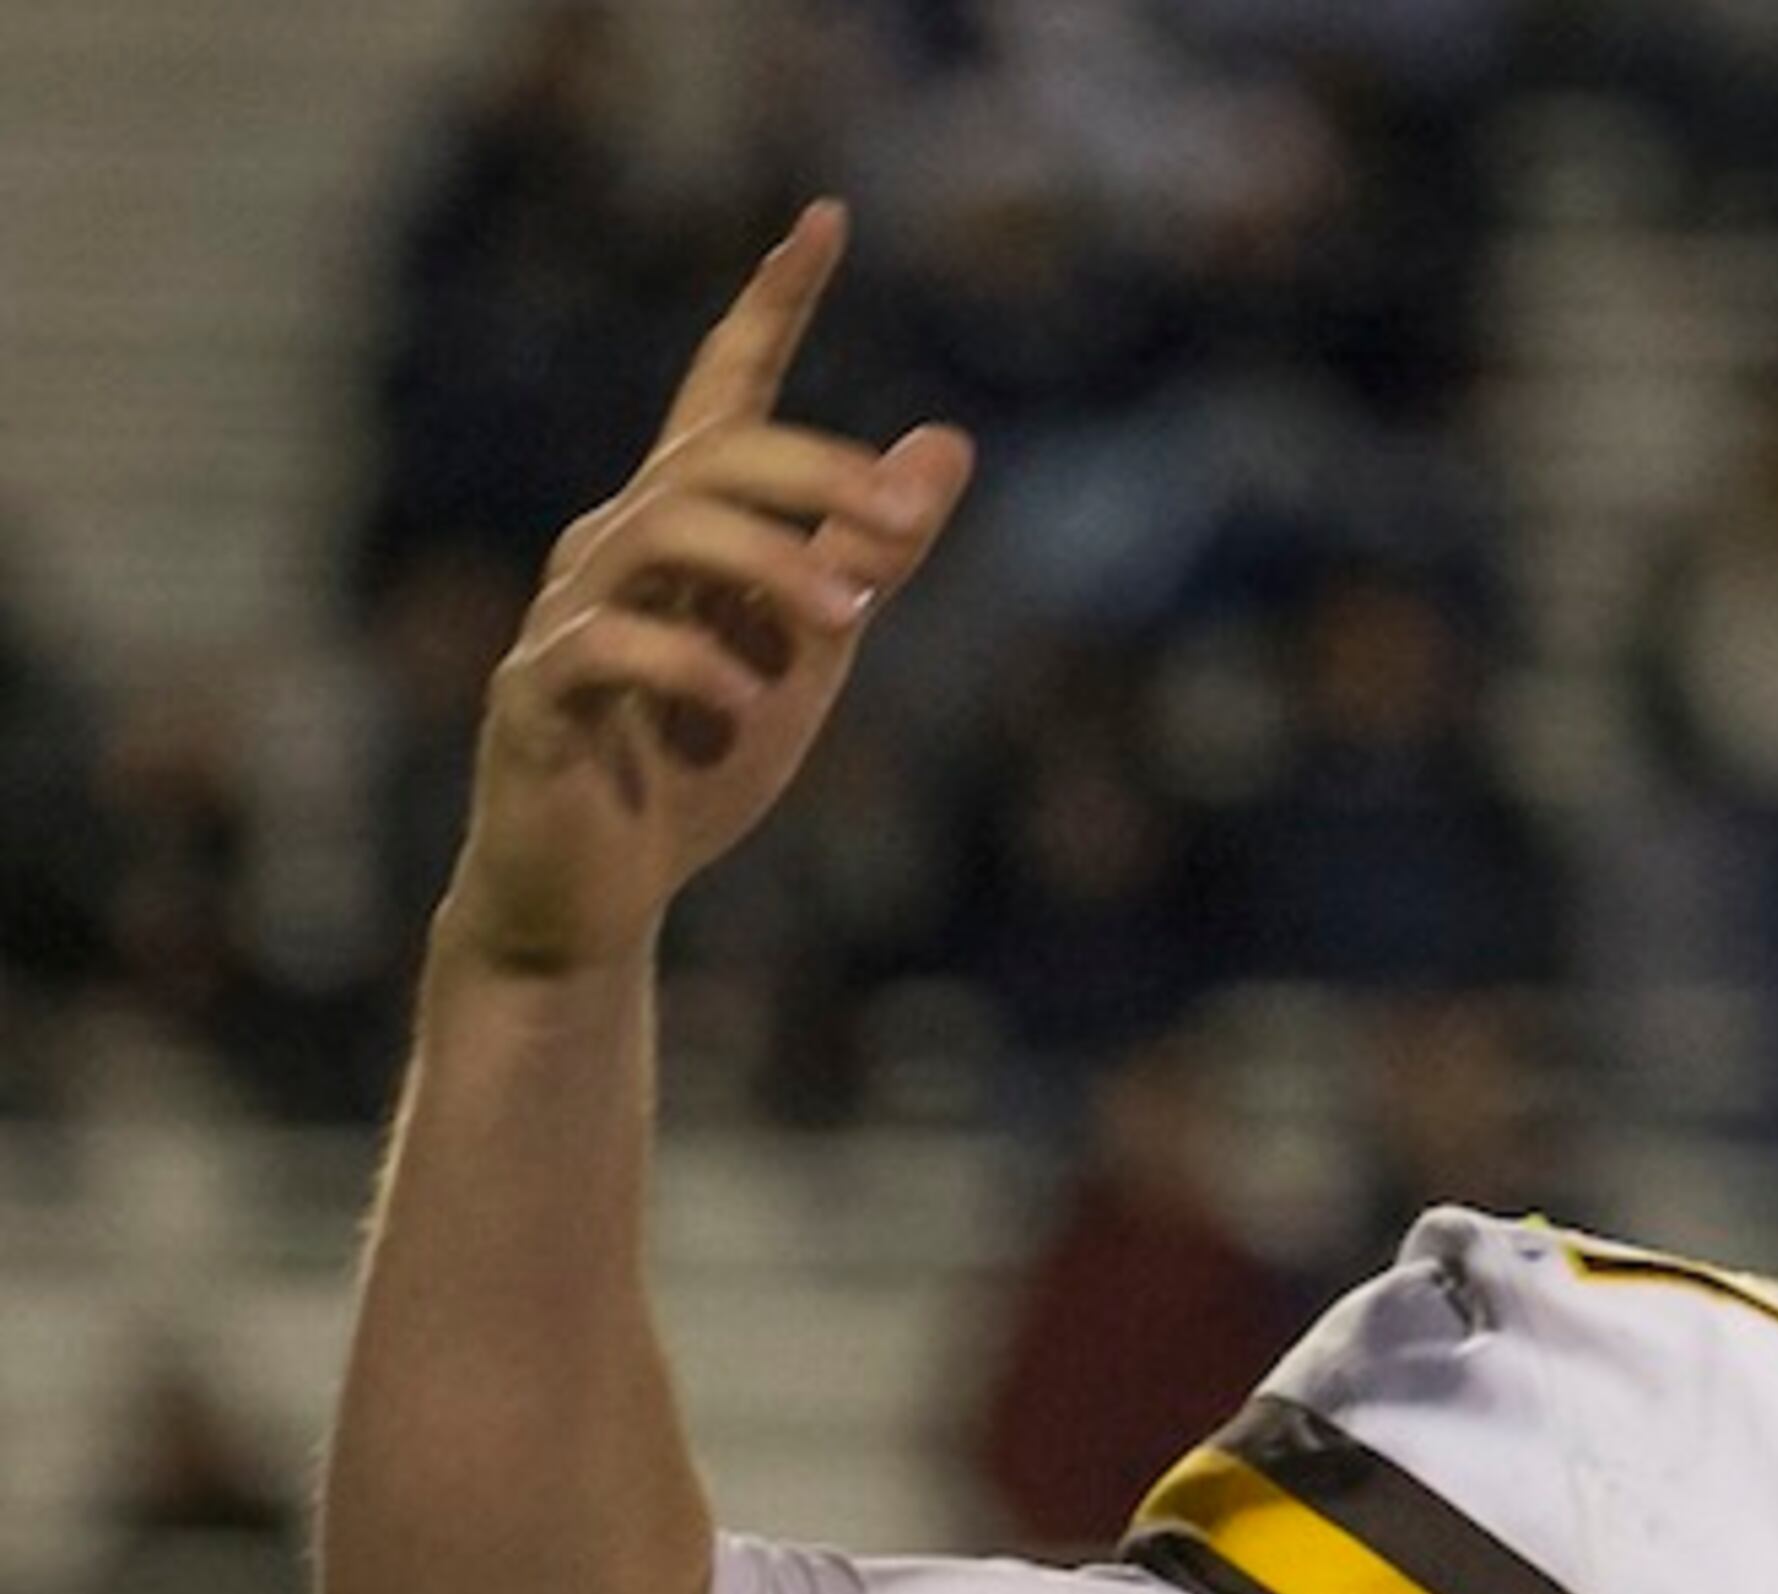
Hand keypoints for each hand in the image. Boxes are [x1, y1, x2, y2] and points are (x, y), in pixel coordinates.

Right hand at [448, 200, 973, 974]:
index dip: (771, 304)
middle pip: (711, 453)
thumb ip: (870, 552)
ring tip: (850, 614)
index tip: (824, 221)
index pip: (723, 389)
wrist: (598, 894)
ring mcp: (566, 616)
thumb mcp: (813, 651)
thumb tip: (947, 443)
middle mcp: (612, 546)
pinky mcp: (534, 698)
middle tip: (911, 530)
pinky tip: (742, 699)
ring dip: (770, 564)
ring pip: (661, 532)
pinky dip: (686, 663)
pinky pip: (603, 648)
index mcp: (681, 527)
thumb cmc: (696, 764)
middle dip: (817, 474)